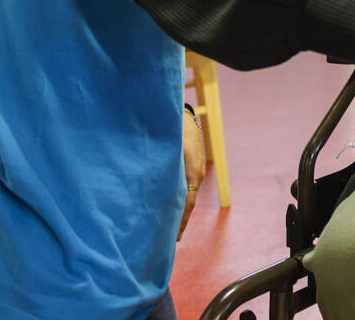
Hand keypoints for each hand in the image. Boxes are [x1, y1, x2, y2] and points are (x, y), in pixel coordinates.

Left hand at [178, 107, 205, 241]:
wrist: (182, 114)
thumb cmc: (175, 128)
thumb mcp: (171, 148)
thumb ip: (166, 168)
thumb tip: (159, 188)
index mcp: (192, 173)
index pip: (187, 204)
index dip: (180, 222)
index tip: (175, 238)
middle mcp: (195, 175)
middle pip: (187, 203)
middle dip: (180, 221)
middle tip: (171, 240)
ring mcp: (193, 170)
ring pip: (186, 195)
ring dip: (178, 210)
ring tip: (169, 226)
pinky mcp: (189, 165)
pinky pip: (184, 187)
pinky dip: (178, 199)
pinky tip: (169, 204)